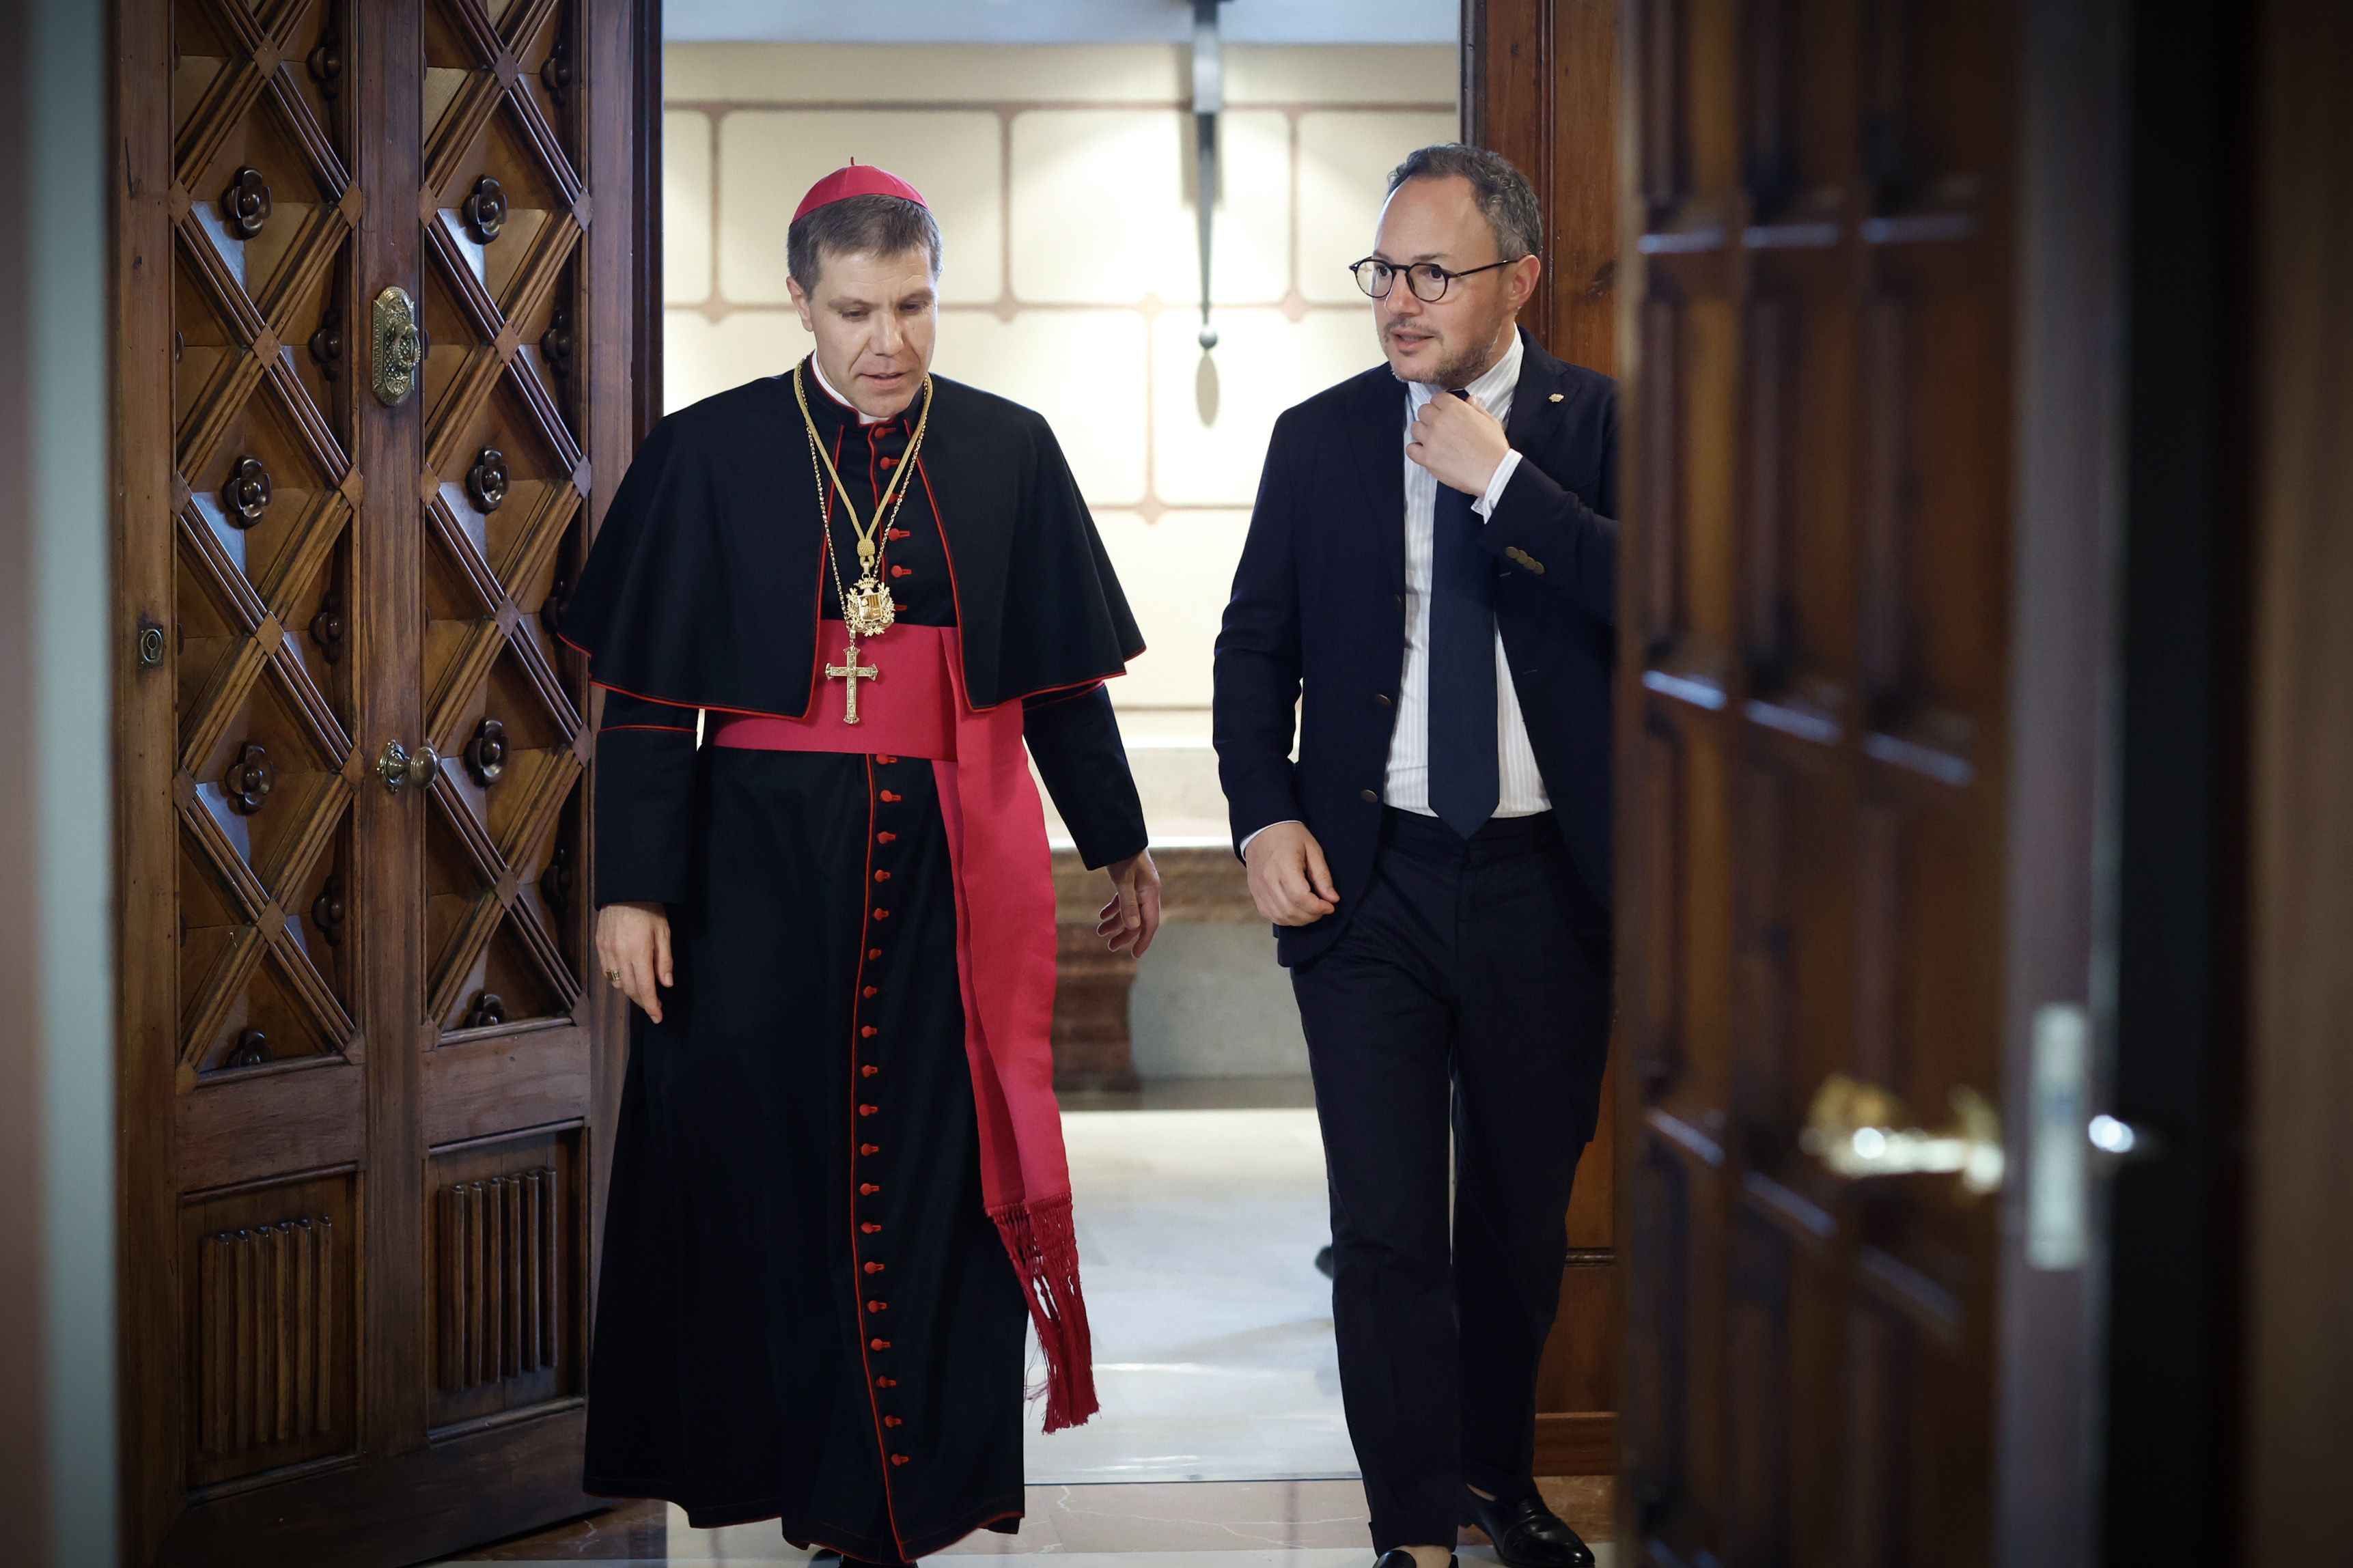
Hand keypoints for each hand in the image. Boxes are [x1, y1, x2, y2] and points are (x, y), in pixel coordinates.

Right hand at [595, 901, 673, 1022]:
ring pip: (616, 983)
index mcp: (638, 953)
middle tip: (654, 1006)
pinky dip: (617, 980)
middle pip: (629, 989)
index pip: (644, 988)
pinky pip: (607, 972)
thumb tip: (666, 984)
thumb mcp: (664, 933)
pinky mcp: (599, 946)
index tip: (658, 1017)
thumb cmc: (649, 909)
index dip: (651, 1006)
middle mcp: (619, 956)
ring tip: (642, 992)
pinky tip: (627, 978)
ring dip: (630, 991)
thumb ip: (664, 960)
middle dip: (642, 1001)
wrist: (625, 889)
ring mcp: (606, 952)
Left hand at [1098, 850, 1162, 957]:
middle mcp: (1147, 892)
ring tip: (1100, 932)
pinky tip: (1102, 915)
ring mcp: (1139, 887)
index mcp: (1150, 893)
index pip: (1150, 923)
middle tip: (1110, 946)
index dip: (1143, 940)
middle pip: (1138, 920)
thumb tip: (1133, 928)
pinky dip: (1113, 909)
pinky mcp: (1130, 881)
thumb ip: (1128, 904)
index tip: (1135, 955)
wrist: (1118, 833)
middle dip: (1125, 934)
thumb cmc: (1122, 855)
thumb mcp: (1123, 880)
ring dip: (1116, 923)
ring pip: (1129, 911)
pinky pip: (1124, 901)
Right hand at [1243, 821, 1338, 926]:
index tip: (1330, 906)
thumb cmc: (1289, 836)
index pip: (1301, 898)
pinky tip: (1295, 910)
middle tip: (1323, 908)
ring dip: (1299, 920)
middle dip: (1312, 916)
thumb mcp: (1313, 849)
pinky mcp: (1255, 893)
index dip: (1318, 907)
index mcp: (1284, 866)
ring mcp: (1259, 888)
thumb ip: (1322, 876)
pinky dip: (1285, 918)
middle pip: (1291, 911)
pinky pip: (1270, 915)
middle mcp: (1268, 880)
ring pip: (1280, 917)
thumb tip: (1332, 899)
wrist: (1262, 829)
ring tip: (1310, 910)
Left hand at [1406, 391, 1511, 497]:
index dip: (1441, 404)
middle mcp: (1440, 422)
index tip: (1443, 410)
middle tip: (1439, 425)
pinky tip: (1425, 451)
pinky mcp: (1427, 458)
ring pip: (1415, 428)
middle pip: (1423, 410)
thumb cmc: (1493, 449)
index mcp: (1455, 409)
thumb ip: (1477, 408)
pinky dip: (1416, 449)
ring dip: (1422, 431)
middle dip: (1430, 416)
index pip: (1437, 398)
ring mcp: (1431, 440)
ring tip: (1432, 438)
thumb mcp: (1490, 421)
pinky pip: (1411, 449)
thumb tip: (1470, 400)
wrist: (1493, 472)